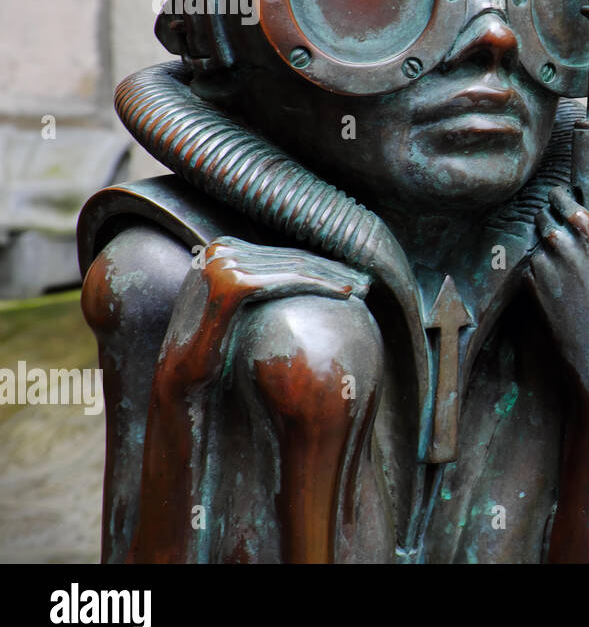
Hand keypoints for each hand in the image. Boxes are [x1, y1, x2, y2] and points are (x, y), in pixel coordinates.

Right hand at [161, 236, 370, 392]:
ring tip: (363, 288)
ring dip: (334, 277)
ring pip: (296, 267)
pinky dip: (321, 285)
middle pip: (292, 257)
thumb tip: (306, 270)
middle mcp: (220, 249)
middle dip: (334, 269)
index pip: (283, 254)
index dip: (322, 263)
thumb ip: (261, 283)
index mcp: (221, 248)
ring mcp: (222, 263)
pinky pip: (290, 281)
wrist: (183, 377)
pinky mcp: (232, 283)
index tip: (354, 274)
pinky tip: (347, 293)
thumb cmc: (217, 347)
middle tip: (368, 281)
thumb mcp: (239, 308)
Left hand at [524, 186, 588, 392]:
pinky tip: (553, 280)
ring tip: (559, 260)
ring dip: (543, 245)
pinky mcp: (532, 286)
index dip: (561, 197)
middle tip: (553, 222)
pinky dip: (537, 266)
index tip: (559, 195)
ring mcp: (545, 268)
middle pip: (544, 218)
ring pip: (536, 242)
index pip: (568, 204)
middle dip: (547, 218)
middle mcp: (565, 250)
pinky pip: (529, 265)